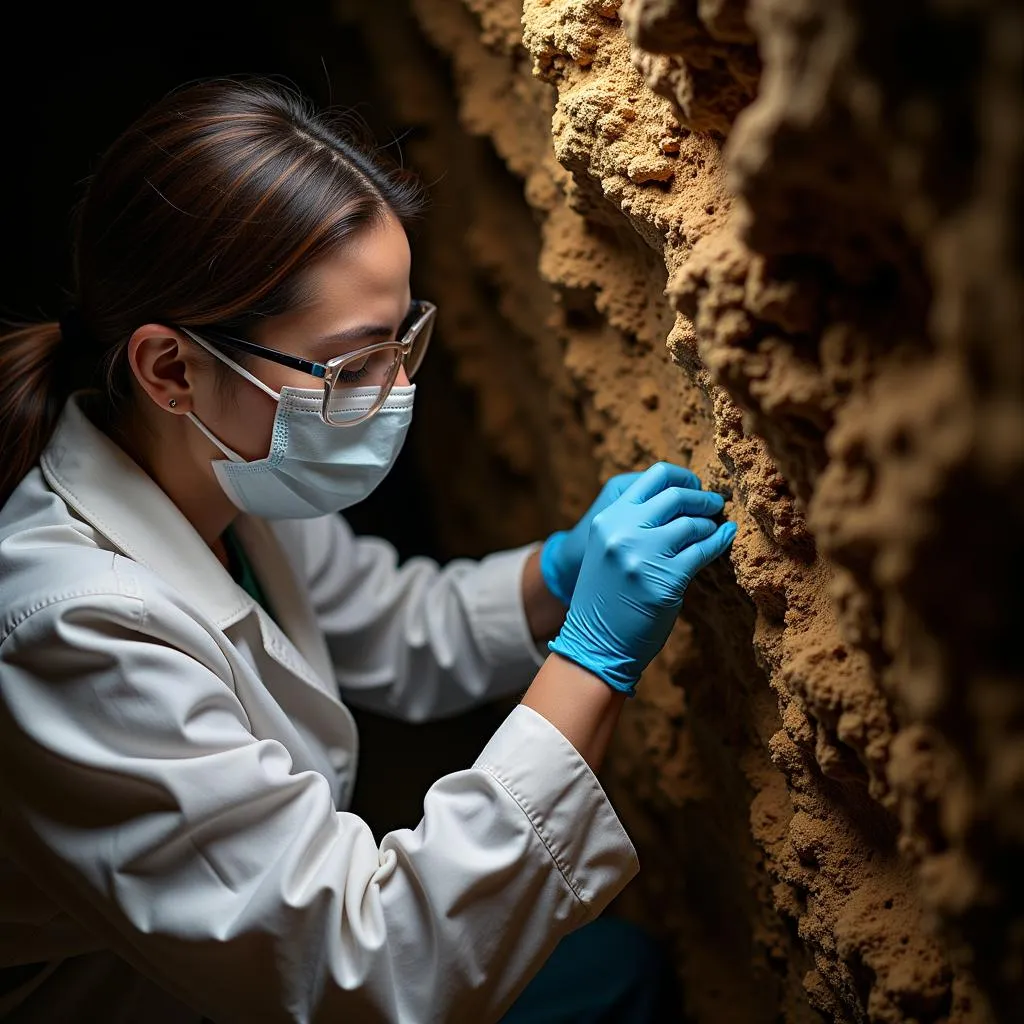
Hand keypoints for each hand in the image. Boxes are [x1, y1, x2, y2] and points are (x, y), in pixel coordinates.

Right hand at [540, 466, 720, 604]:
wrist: (595, 642)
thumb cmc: (607, 596)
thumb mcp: (607, 548)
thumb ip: (633, 521)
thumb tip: (682, 498)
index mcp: (608, 518)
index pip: (655, 476)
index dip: (684, 478)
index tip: (694, 487)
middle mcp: (622, 531)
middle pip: (677, 495)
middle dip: (702, 498)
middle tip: (714, 504)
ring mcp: (643, 554)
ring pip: (692, 523)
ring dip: (709, 524)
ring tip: (713, 528)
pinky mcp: (665, 579)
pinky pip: (703, 550)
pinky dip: (719, 541)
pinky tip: (726, 537)